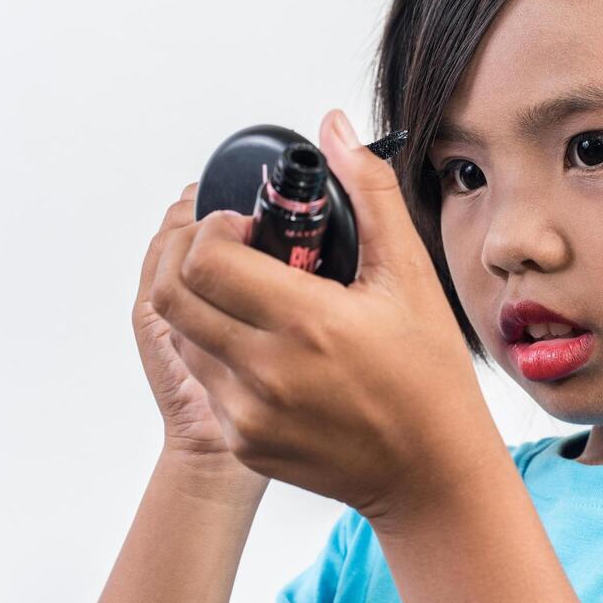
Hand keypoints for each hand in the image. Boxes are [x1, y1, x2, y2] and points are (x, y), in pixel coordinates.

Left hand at [148, 110, 499, 526]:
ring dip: (200, 303)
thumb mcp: (411, 275)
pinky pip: (203, 378)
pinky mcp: (242, 440)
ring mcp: (247, 413)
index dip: (214, 228)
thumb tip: (334, 129)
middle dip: (187, 257)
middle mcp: (266, 372)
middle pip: (170, 295)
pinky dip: (218, 348)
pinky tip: (264, 343)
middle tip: (228, 248)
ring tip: (247, 294)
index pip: (204, 259)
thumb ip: (369, 192)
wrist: (431, 474)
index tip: (247, 226)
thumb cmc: (428, 376)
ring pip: (181, 335)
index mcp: (306, 324)